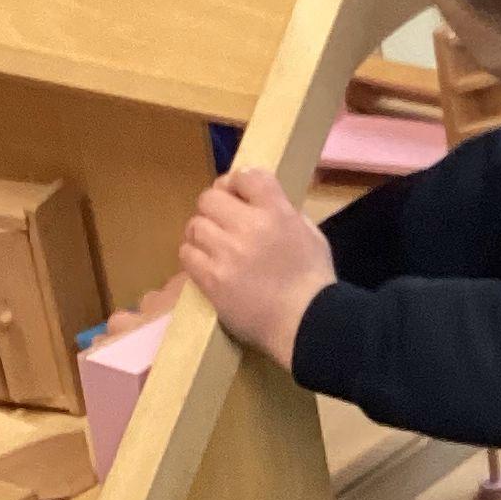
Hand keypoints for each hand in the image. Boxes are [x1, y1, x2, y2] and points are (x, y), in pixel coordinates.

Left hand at [177, 170, 334, 368]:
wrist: (305, 324)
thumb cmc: (313, 281)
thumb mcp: (310, 234)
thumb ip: (284, 213)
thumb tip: (259, 202)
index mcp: (278, 212)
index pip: (246, 175)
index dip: (236, 182)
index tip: (236, 194)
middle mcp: (250, 227)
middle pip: (210, 197)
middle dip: (215, 208)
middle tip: (223, 223)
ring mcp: (227, 253)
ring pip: (195, 225)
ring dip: (203, 233)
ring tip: (214, 247)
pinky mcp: (211, 279)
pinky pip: (187, 253)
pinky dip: (194, 257)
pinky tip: (207, 265)